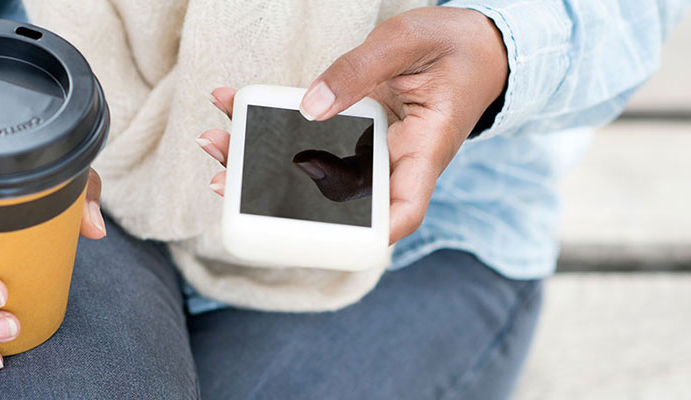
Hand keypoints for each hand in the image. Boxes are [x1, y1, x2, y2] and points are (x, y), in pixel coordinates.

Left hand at [196, 6, 507, 242]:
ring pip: (316, 168)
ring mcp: (374, 148)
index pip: (404, 209)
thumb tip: (311, 106)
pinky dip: (272, 120)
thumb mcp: (409, 42)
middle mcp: (396, 160)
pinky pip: (312, 133)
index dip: (370, 234)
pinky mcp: (356, 128)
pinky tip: (233, 103)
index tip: (327, 241)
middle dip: (279, 194)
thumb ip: (361, 69)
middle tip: (226, 178)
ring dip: (262, 157)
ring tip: (215, 142)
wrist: (475, 44)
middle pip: (340, 196)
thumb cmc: (455, 46)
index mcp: (425, 150)